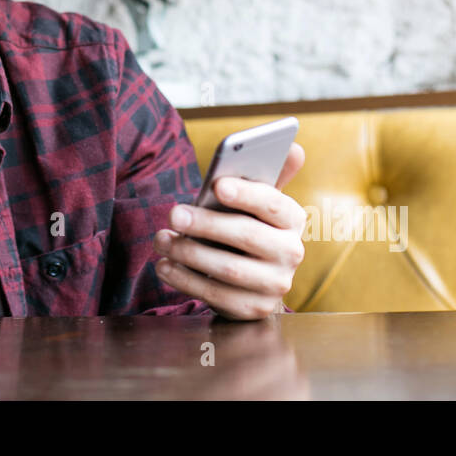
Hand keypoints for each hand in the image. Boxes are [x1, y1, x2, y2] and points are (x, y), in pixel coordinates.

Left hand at [153, 142, 306, 320]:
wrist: (252, 278)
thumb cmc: (246, 225)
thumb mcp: (255, 202)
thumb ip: (269, 174)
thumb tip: (293, 147)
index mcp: (293, 218)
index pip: (273, 203)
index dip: (246, 194)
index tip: (216, 185)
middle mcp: (291, 252)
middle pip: (247, 235)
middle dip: (206, 223)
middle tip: (173, 213)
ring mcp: (276, 284)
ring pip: (229, 269)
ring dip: (189, 252)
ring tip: (161, 238)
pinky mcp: (256, 309)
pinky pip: (217, 296)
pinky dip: (186, 280)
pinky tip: (165, 265)